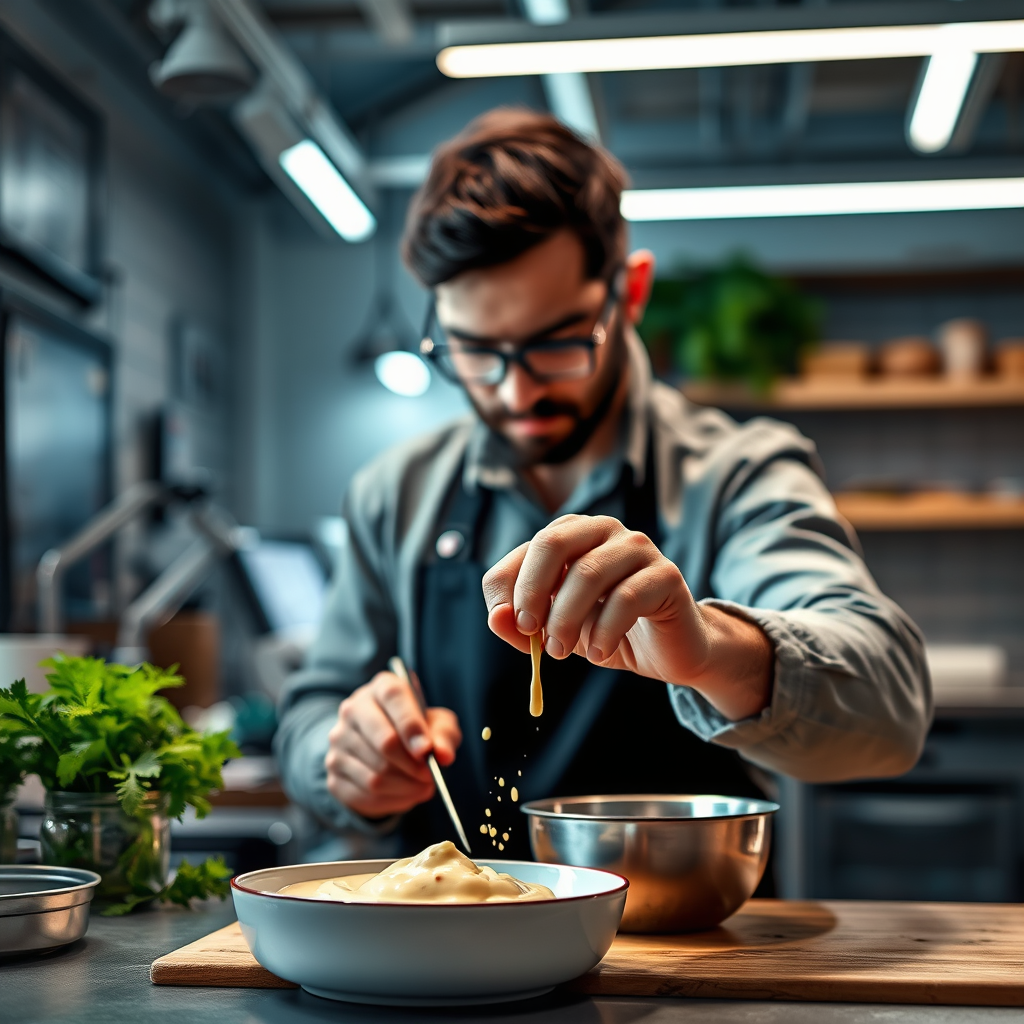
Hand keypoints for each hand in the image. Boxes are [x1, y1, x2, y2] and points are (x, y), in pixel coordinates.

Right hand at [325, 671, 461, 818]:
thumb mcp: (438, 725)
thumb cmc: (416, 730)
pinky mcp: (333, 772)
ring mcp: (338, 741)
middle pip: (384, 741)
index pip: (394, 698)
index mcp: (381, 687)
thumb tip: (443, 756)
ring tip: (421, 786)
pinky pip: (365, 795)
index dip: (412, 726)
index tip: (427, 752)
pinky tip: (404, 793)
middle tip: (430, 776)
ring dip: (406, 787)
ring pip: (376, 775)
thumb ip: (444, 736)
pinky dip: (391, 800)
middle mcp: (353, 709)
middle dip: (413, 765)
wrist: (385, 749)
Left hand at [482, 514, 773, 721]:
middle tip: (530, 632)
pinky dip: (603, 631)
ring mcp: (638, 547)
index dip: (510, 587)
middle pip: (554, 543)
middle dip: (533, 591)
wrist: (667, 650)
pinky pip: (626, 598)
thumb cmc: (604, 630)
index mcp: (572, 533)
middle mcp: (604, 529)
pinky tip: (598, 654)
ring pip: (589, 572)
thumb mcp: (555, 632)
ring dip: (566, 619)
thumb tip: (496, 617)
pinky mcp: (667, 574)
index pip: (528, 549)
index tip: (513, 625)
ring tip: (560, 652)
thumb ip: (520, 626)